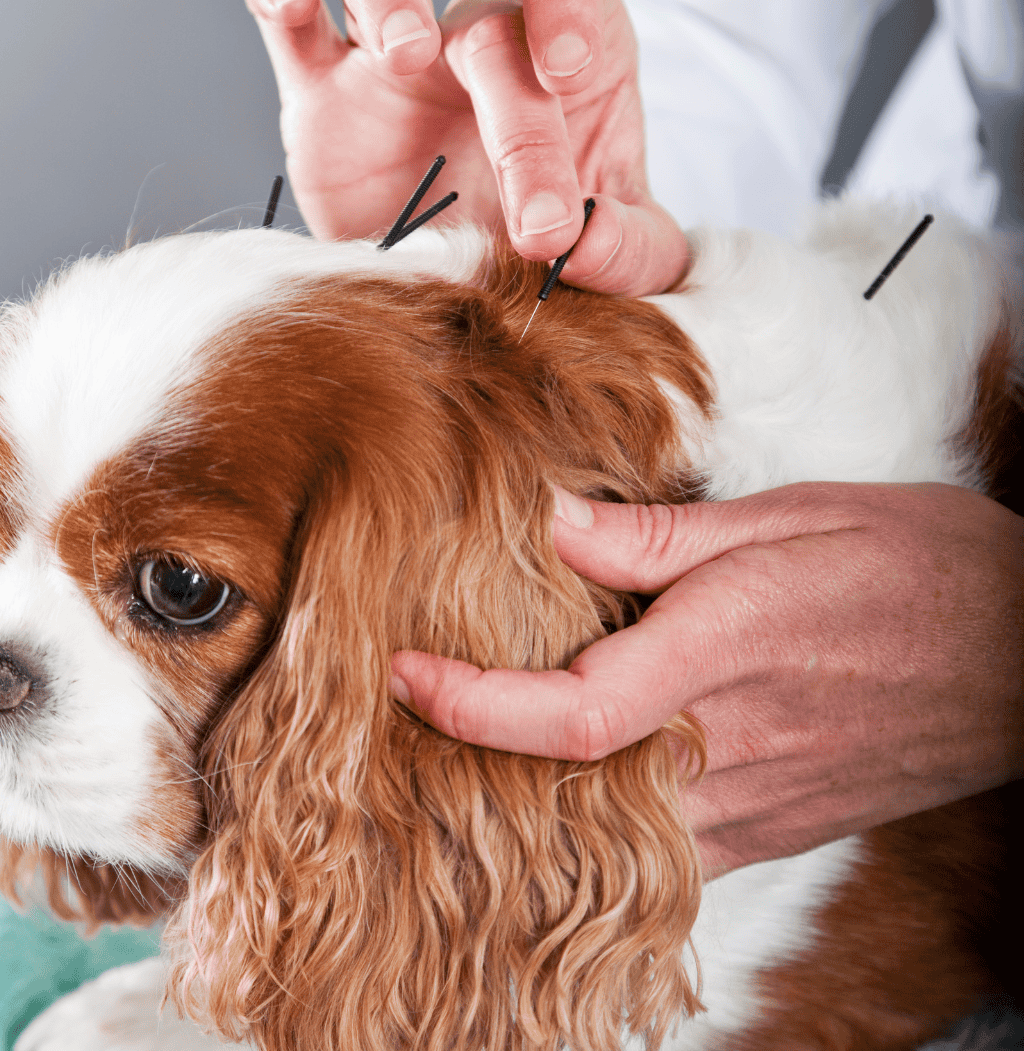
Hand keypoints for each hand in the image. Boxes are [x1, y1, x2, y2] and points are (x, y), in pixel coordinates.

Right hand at [238, 0, 687, 295]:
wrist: (453, 300)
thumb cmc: (536, 256)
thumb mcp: (616, 260)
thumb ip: (629, 249)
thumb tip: (591, 240)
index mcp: (557, 57)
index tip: (568, 70)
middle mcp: (474, 42)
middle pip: (484, 23)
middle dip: (518, 126)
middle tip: (536, 223)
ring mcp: (389, 56)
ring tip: (401, 56)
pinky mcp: (318, 89)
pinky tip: (289, 6)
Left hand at [391, 482, 1023, 873]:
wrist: (1021, 653)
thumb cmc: (916, 567)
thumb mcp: (789, 518)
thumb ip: (657, 536)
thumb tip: (548, 522)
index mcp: (726, 648)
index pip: (573, 710)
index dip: (471, 704)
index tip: (404, 672)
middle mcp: (731, 744)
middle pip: (567, 786)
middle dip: (474, 753)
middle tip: (413, 702)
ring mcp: (754, 802)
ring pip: (608, 833)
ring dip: (528, 792)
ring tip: (474, 731)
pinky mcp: (773, 827)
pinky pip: (663, 850)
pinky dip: (599, 818)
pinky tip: (572, 771)